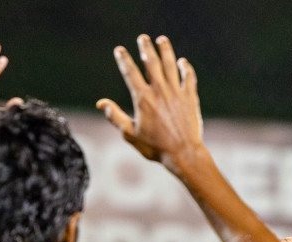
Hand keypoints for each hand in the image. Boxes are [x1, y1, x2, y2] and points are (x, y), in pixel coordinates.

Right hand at [98, 35, 204, 172]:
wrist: (183, 154)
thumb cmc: (155, 147)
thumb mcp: (130, 134)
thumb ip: (115, 117)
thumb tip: (101, 104)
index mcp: (143, 98)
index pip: (130, 72)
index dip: (124, 59)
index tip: (119, 50)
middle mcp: (160, 91)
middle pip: (151, 62)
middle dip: (146, 48)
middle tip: (143, 38)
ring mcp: (176, 92)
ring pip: (171, 65)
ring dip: (166, 51)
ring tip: (162, 40)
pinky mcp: (190, 97)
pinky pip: (188, 77)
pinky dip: (185, 68)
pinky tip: (182, 62)